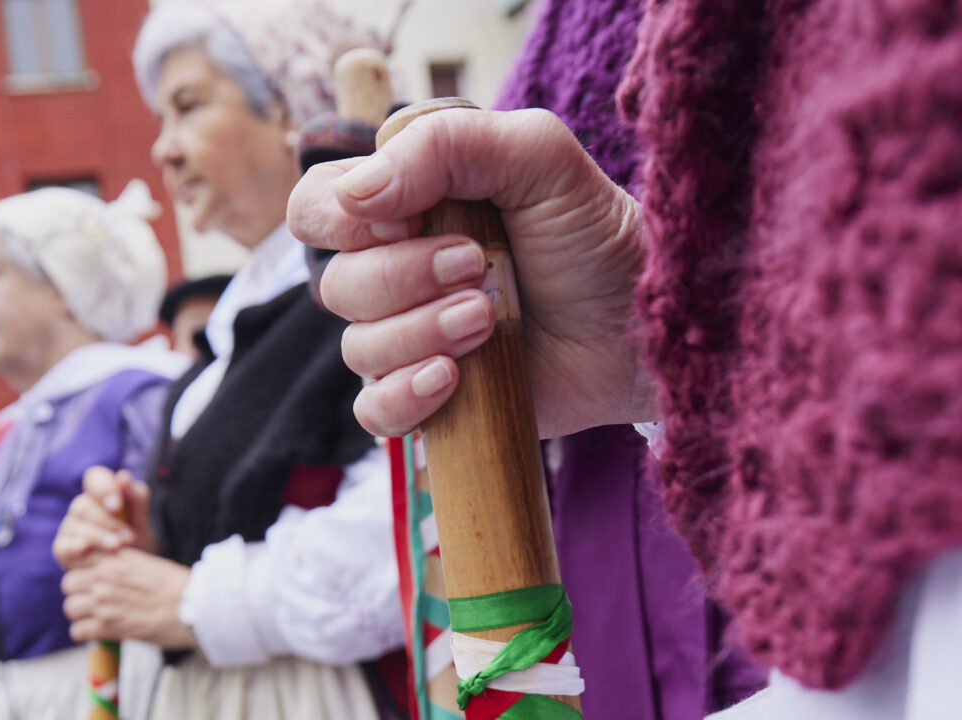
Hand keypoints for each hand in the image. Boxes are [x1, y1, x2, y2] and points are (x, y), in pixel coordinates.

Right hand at [53, 467, 155, 568]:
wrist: (133, 576)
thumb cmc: (137, 542)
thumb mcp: (142, 521)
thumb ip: (136, 498)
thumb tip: (123, 476)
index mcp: (101, 494)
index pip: (95, 478)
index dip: (104, 488)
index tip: (117, 505)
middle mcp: (82, 508)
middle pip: (84, 506)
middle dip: (107, 521)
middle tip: (128, 537)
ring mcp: (70, 528)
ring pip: (75, 525)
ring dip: (98, 536)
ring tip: (118, 547)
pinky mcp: (62, 548)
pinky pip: (64, 545)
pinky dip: (75, 546)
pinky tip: (86, 548)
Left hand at [60, 547, 195, 648]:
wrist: (194, 607)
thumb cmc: (177, 586)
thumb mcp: (147, 563)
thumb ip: (123, 564)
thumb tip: (108, 571)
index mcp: (116, 559)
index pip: (77, 556)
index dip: (81, 567)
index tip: (89, 576)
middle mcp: (105, 578)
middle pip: (68, 584)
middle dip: (78, 592)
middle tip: (93, 600)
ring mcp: (104, 603)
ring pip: (70, 607)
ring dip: (81, 614)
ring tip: (96, 618)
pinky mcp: (108, 627)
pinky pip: (77, 631)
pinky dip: (86, 633)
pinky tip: (100, 631)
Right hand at [287, 107, 655, 437]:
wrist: (644, 326)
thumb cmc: (594, 235)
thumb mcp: (536, 156)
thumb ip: (444, 144)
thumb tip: (357, 193)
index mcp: (406, 205)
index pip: (318, 206)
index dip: (343, 219)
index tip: (408, 220)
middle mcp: (396, 270)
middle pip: (335, 284)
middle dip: (405, 279)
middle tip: (480, 267)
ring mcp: (409, 338)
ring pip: (358, 349)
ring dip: (422, 333)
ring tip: (489, 320)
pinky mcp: (429, 398)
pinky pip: (374, 412)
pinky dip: (406, 396)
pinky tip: (455, 379)